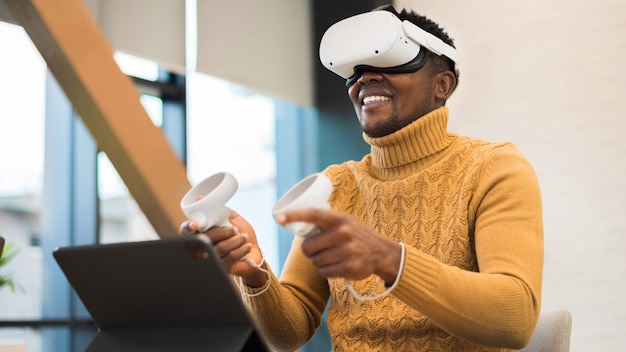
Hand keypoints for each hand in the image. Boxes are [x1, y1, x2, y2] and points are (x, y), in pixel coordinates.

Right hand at [180, 211, 267, 286]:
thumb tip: (201, 198)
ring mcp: (212, 260)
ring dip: (235, 240)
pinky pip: (230, 258)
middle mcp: (203, 248)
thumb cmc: (239, 234)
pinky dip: (240, 249)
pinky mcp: (223, 269)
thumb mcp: (230, 218)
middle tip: (234, 229)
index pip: (186, 232)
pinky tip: (246, 245)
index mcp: (201, 234)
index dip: (188, 228)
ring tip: (244, 237)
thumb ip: (218, 210)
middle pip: (205, 240)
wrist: (254, 252)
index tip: (195, 224)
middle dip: (222, 232)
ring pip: (219, 249)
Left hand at [275, 208, 401, 284]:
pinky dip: (326, 271)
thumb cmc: (356, 235)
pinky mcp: (349, 267)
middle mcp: (343, 233)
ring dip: (318, 262)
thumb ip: (324, 221)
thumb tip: (292, 222)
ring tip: (331, 257)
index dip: (294, 215)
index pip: (313, 214)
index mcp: (338, 219)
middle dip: (309, 251)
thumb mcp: (344, 221)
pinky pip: (324, 272)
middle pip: (308, 246)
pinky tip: (336, 266)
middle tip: (317, 249)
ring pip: (316, 261)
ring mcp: (347, 251)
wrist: (381, 252)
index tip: (278, 218)